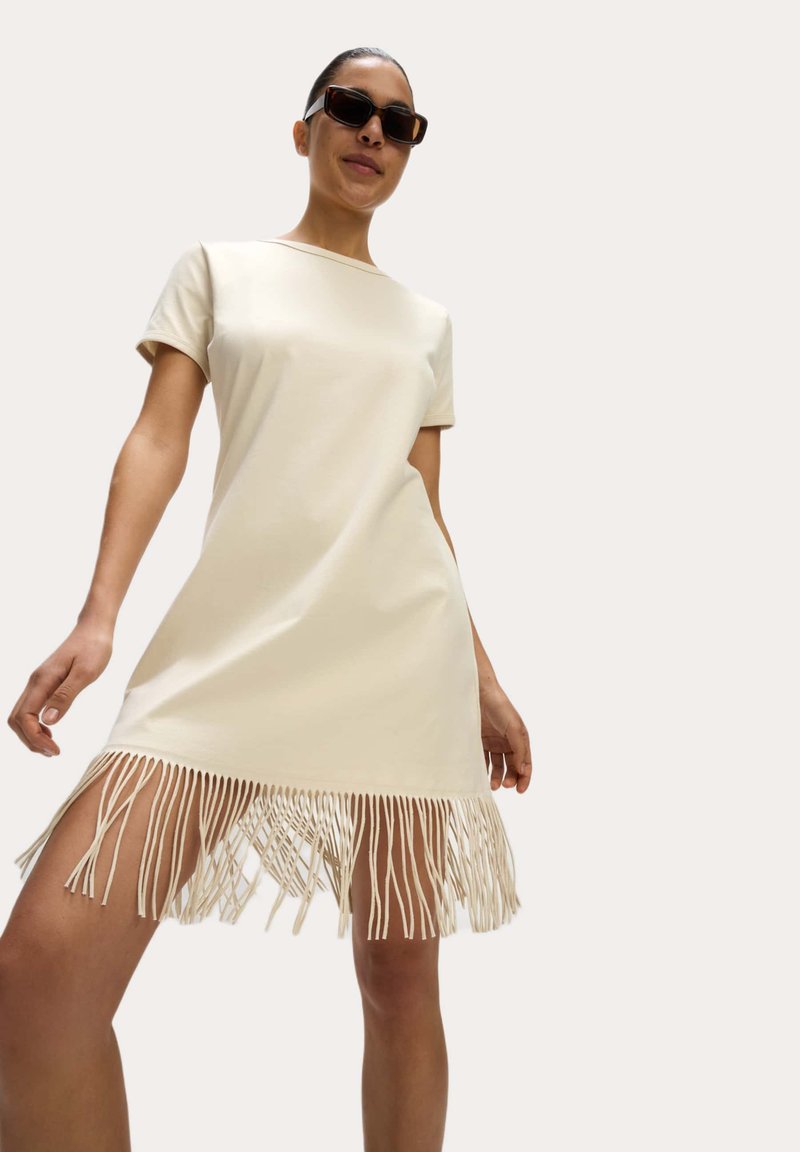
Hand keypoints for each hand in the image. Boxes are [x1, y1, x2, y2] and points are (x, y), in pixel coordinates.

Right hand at [7, 622, 112, 756]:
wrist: (94, 629)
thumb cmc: (94, 648)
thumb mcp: (85, 673)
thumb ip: (66, 696)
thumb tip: (48, 721)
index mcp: (43, 681)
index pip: (24, 717)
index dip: (35, 737)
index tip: (55, 749)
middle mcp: (35, 682)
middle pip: (16, 719)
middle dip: (30, 740)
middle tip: (53, 752)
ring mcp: (38, 682)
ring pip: (20, 715)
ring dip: (31, 734)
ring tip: (52, 747)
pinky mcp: (45, 683)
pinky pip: (30, 708)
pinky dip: (35, 725)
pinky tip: (50, 730)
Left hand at [479, 680, 531, 793]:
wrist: (479, 693)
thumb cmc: (500, 708)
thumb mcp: (514, 728)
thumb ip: (520, 749)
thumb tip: (523, 771)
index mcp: (520, 740)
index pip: (525, 764)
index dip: (524, 778)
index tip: (519, 790)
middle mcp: (507, 743)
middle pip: (512, 767)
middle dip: (510, 779)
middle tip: (505, 786)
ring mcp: (493, 743)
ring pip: (497, 766)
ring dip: (497, 777)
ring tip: (493, 785)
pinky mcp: (479, 742)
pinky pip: (482, 759)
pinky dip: (483, 769)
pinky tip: (480, 776)